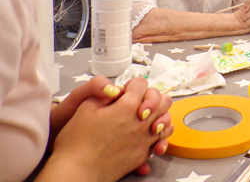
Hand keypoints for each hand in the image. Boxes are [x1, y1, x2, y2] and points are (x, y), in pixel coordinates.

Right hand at [47, 78, 171, 180]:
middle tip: (140, 102)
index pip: (142, 84)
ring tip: (146, 117)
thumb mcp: (86, 108)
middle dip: (153, 97)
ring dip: (159, 116)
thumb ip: (105, 93)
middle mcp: (141, 123)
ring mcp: (144, 139)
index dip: (133, 85)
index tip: (126, 90)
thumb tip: (118, 89)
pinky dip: (158, 135)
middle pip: (163, 100)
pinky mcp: (143, 154)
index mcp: (127, 107)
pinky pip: (161, 140)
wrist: (77, 171)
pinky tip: (147, 134)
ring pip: (166, 121)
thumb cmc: (77, 143)